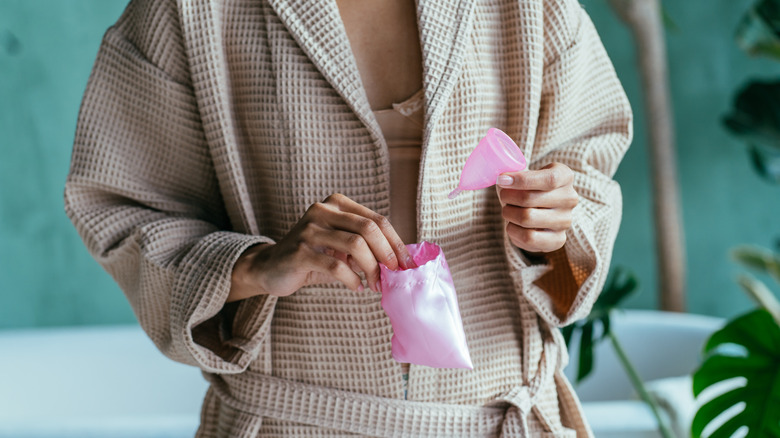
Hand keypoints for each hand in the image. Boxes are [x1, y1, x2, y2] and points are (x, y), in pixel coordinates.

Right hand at [229, 193, 413, 300]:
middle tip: (393, 275)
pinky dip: (352, 279)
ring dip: (371, 269)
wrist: (271, 268)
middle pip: (369, 228)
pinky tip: (356, 287)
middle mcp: (322, 210)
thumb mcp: (342, 247)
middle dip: (386, 254)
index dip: (396, 242)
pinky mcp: (299, 251)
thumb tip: (400, 261)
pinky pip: (336, 265)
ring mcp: (309, 229)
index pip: (377, 219)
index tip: (407, 264)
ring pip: (355, 245)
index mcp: (337, 204)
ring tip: (374, 285)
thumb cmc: (314, 257)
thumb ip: (366, 247)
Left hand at [496, 162, 578, 253]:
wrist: (540, 209)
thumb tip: (503, 179)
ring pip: (527, 218)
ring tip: (508, 210)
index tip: (502, 180)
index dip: (522, 180)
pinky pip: (528, 238)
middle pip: (530, 199)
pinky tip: (513, 225)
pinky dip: (513, 231)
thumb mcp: (526, 173)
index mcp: (565, 176)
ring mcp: (565, 221)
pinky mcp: (558, 240)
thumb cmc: (529, 187)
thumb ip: (515, 172)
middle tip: (503, 196)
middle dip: (508, 197)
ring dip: (509, 214)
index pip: (549, 179)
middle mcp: (569, 198)